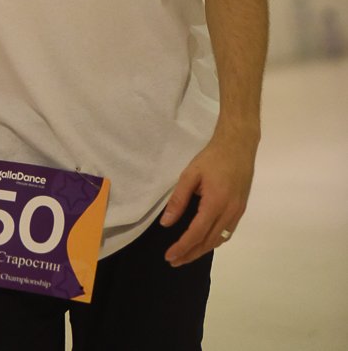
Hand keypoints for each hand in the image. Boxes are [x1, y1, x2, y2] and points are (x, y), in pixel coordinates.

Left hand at [159, 131, 257, 266]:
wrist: (238, 146)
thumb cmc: (212, 158)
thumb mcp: (190, 174)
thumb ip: (178, 199)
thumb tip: (166, 223)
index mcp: (216, 203)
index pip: (197, 233)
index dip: (183, 247)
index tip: (169, 256)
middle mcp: (229, 212)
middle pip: (208, 242)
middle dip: (190, 254)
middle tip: (174, 261)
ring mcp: (237, 213)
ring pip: (219, 240)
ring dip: (202, 250)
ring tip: (186, 255)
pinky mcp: (240, 210)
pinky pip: (227, 233)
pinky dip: (213, 241)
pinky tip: (204, 242)